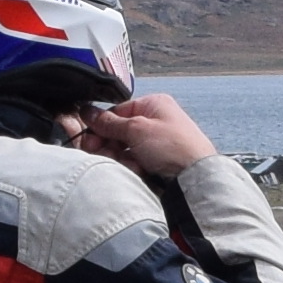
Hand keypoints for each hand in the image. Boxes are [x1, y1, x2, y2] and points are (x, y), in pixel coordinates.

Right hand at [70, 91, 220, 178]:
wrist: (194, 178)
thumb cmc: (175, 147)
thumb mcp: (137, 129)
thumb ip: (109, 122)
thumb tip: (88, 112)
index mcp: (153, 104)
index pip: (117, 111)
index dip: (101, 125)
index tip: (89, 138)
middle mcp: (155, 121)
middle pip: (119, 132)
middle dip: (110, 145)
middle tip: (102, 153)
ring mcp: (156, 142)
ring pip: (124, 149)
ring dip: (122, 158)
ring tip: (130, 164)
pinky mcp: (157, 161)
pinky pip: (134, 162)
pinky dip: (133, 168)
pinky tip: (139, 171)